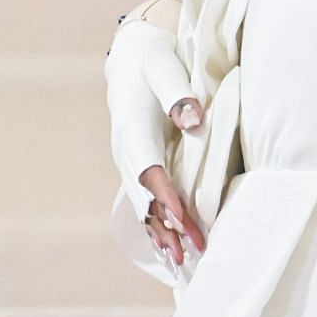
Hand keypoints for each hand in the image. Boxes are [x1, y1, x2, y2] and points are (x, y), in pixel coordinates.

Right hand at [106, 11, 212, 275]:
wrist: (130, 55)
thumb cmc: (151, 58)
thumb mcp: (163, 65)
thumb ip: (178, 92)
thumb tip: (192, 121)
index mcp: (131, 126)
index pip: (149, 169)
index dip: (165, 196)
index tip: (182, 219)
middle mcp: (125, 149)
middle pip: (144, 194)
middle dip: (167, 225)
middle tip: (191, 252)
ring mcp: (127, 159)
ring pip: (142, 203)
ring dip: (161, 232)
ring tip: (182, 261)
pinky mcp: (136, 163)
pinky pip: (144, 199)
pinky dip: (156, 224)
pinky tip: (169, 247)